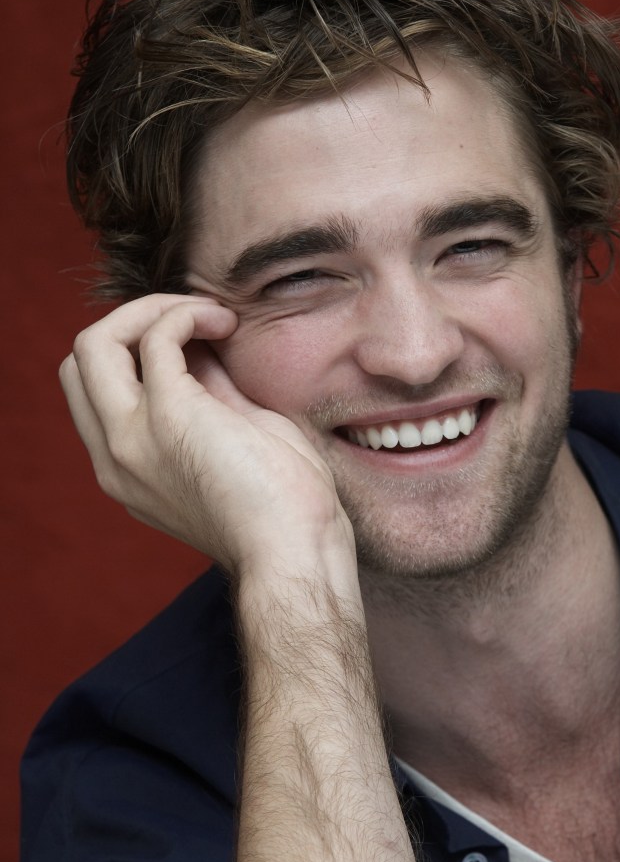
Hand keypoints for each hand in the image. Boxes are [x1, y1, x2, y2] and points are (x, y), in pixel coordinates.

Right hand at [61, 294, 355, 579]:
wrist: (296, 551)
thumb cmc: (284, 508)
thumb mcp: (235, 439)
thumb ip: (207, 395)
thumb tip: (200, 343)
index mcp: (127, 470)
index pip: (93, 390)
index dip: (135, 351)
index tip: (197, 344)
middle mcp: (116, 457)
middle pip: (80, 362)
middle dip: (132, 322)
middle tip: (196, 321)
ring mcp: (133, 437)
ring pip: (95, 342)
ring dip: (153, 310)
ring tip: (212, 317)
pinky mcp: (168, 415)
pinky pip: (155, 335)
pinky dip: (185, 313)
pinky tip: (225, 322)